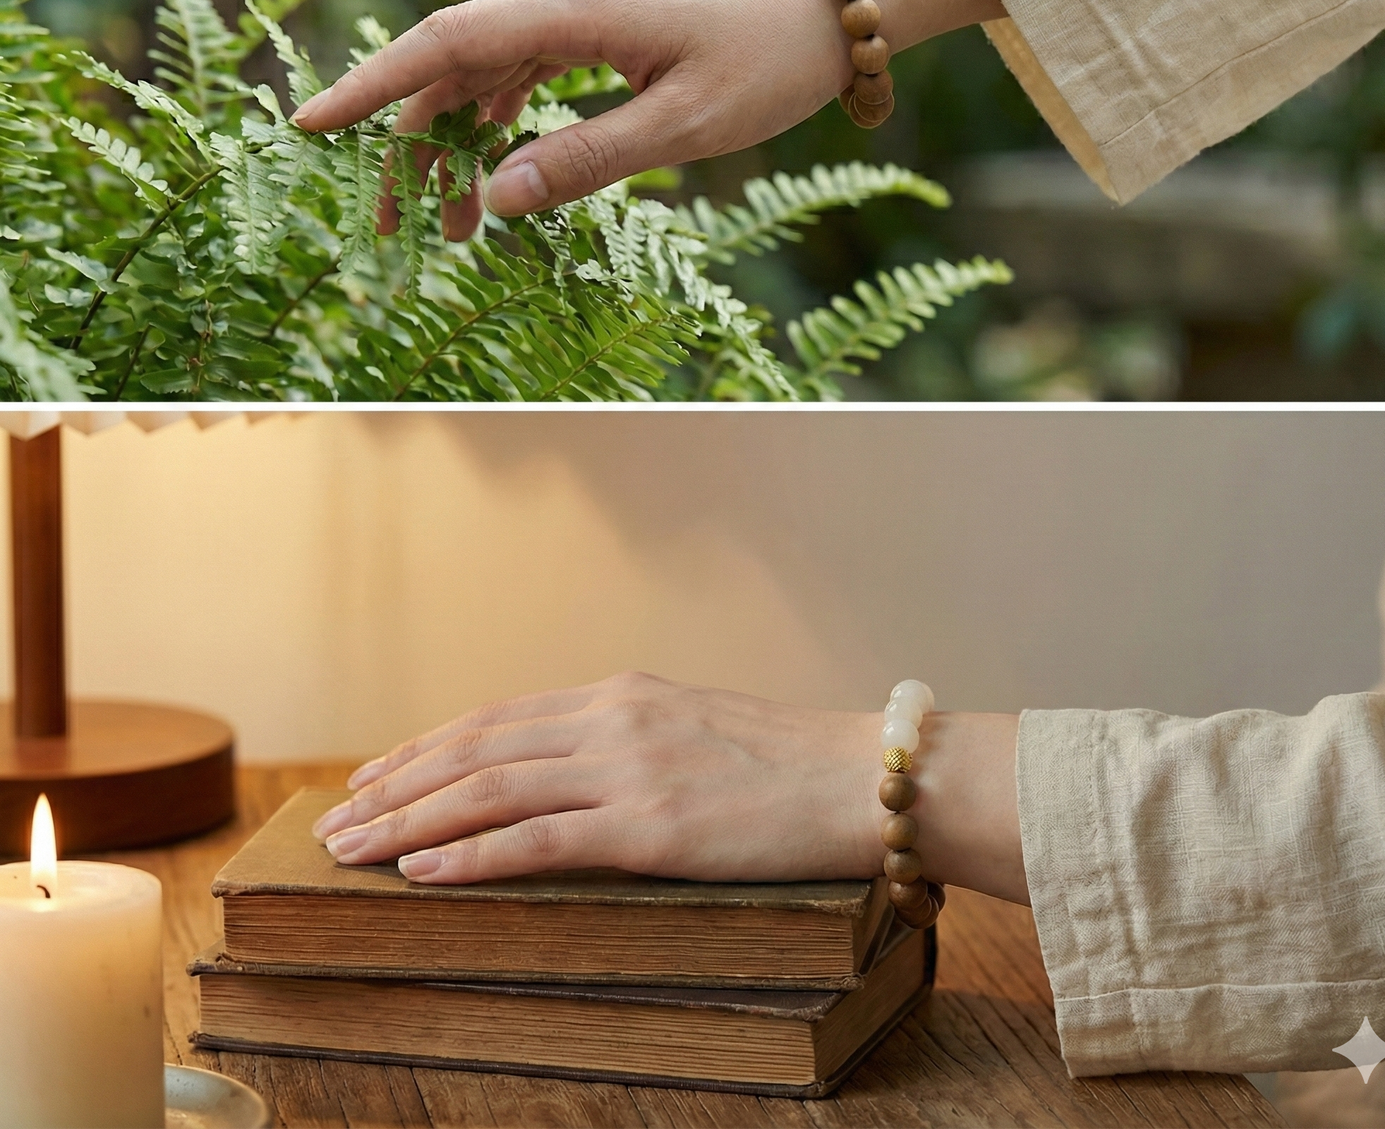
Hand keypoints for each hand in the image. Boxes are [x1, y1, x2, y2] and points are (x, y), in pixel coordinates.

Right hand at [291, 0, 1002, 220]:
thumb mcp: (686, 126)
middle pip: (456, 62)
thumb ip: (585, 162)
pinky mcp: (607, 8)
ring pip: (491, 67)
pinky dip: (504, 114)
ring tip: (452, 223)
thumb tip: (492, 200)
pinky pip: (530, 60)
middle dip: (414, 143)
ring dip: (461, 138)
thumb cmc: (775, 56)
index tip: (311, 128)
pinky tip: (497, 165)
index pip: (445, 44)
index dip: (372, 88)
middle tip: (399, 229)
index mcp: (579, 7)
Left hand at [309, 671, 1027, 904]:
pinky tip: (423, 873)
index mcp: (622, 695)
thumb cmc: (789, 763)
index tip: (377, 774)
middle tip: (337, 820)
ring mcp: (630, 768)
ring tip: (353, 848)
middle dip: (397, 786)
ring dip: (412, 821)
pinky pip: (540, 840)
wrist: (864, 777)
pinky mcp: (652, 825)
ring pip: (490, 790)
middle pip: (476, 749)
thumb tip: (571, 774)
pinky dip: (472, 857)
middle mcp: (613, 719)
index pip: (497, 718)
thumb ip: (629, 743)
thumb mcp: (695, 731)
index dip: (426, 747)